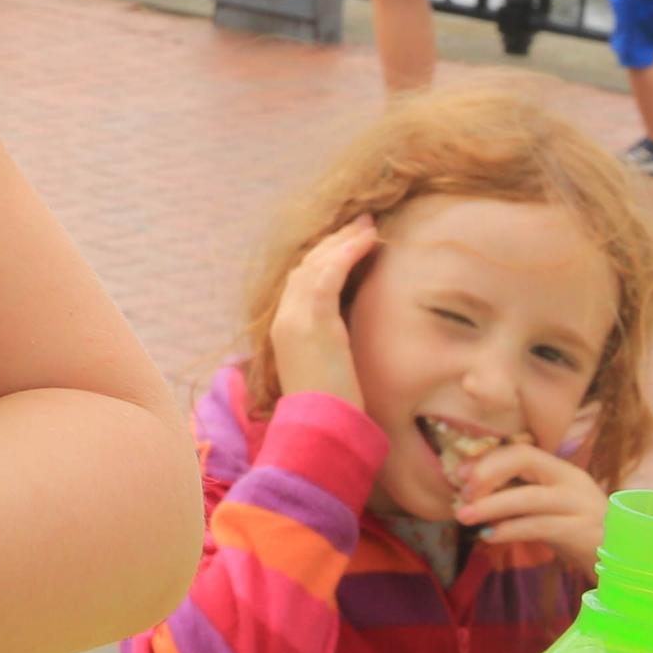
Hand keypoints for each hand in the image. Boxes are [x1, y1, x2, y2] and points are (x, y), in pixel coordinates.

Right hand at [266, 218, 373, 405]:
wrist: (320, 428)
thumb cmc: (329, 408)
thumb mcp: (327, 369)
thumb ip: (331, 345)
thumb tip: (348, 336)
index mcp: (285, 329)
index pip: (301, 281)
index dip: (325, 258)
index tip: (348, 243)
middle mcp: (284, 318)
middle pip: (306, 266)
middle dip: (334, 242)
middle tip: (361, 224)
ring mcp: (295, 318)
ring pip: (316, 265)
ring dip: (343, 241)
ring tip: (367, 226)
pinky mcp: (312, 322)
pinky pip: (328, 276)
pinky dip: (346, 254)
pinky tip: (365, 240)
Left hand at [455, 437, 609, 575]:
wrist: (620, 556)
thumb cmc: (573, 528)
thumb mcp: (547, 504)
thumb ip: (518, 492)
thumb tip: (469, 490)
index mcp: (560, 469)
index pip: (521, 450)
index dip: (488, 459)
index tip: (460, 474)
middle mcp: (571, 481)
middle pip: (524, 460)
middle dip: (487, 473)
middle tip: (462, 492)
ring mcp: (578, 505)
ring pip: (528, 497)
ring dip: (491, 506)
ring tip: (463, 516)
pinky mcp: (580, 532)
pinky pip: (539, 527)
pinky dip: (509, 530)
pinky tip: (488, 537)